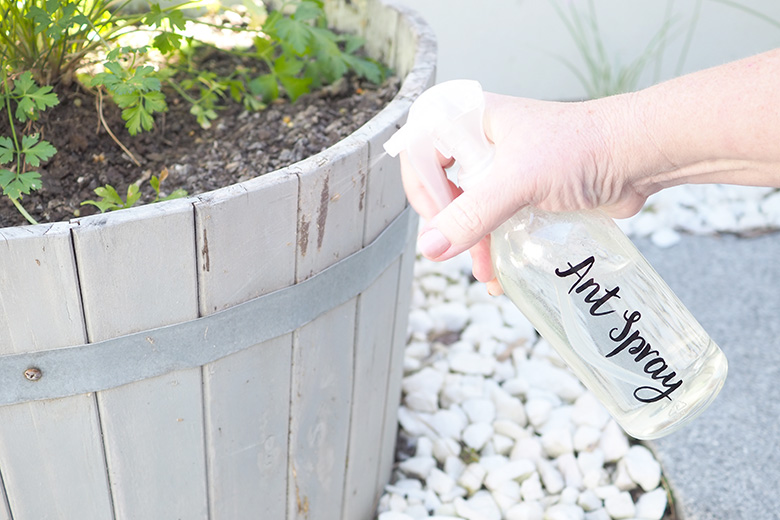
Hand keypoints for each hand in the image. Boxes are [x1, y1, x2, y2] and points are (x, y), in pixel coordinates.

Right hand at [401, 92, 651, 292]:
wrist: (638, 158)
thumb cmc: (583, 149)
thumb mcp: (517, 181)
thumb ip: (472, 215)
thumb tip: (431, 248)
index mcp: (472, 121)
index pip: (421, 150)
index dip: (423, 187)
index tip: (440, 219)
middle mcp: (483, 142)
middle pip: (441, 186)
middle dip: (450, 225)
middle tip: (459, 250)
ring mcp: (505, 169)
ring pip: (469, 209)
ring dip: (472, 243)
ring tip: (485, 271)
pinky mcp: (526, 193)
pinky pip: (496, 222)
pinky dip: (494, 247)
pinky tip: (501, 272)